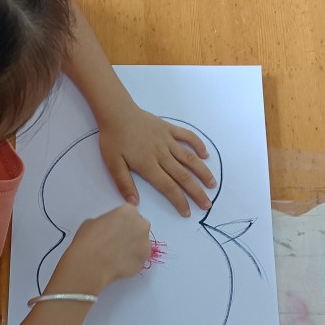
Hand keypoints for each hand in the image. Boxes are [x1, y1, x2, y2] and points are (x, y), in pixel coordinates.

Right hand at [60, 204, 151, 293]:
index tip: (114, 229)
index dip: (122, 222)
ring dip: (133, 249)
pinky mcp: (143, 262)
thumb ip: (107, 222)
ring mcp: (145, 245)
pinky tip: (118, 265)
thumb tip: (109, 229)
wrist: (91, 263)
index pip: (130, 214)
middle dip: (132, 233)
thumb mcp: (93, 222)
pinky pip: (138, 260)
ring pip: (142, 246)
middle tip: (118, 242)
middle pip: (140, 228)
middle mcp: (142, 226)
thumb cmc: (88, 239)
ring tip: (117, 256)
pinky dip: (131, 262)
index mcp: (129, 212)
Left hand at [98, 105, 215, 216]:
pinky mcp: (169, 128)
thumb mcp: (113, 164)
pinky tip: (204, 154)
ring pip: (189, 158)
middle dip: (197, 192)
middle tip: (207, 204)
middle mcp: (162, 154)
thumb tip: (134, 204)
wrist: (116, 112)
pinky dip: (198, 145)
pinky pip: (187, 136)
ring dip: (202, 172)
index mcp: (148, 165)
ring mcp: (167, 140)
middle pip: (183, 176)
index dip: (179, 201)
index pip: (168, 187)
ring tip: (212, 184)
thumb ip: (124, 184)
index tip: (187, 212)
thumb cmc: (113, 139)